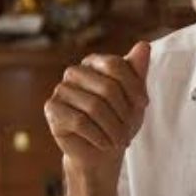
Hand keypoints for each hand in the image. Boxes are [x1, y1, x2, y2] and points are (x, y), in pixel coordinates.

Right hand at [44, 42, 150, 177]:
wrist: (102, 151)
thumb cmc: (120, 120)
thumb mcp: (134, 97)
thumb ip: (138, 71)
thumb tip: (144, 44)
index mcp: (94, 62)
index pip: (116, 65)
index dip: (134, 86)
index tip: (144, 104)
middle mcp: (74, 72)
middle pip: (107, 87)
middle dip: (124, 113)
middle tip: (129, 131)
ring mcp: (60, 89)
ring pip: (94, 107)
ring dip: (113, 129)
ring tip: (120, 141)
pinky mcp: (51, 109)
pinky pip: (80, 122)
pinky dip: (99, 136)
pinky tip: (106, 144)